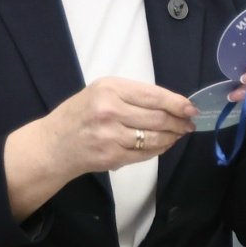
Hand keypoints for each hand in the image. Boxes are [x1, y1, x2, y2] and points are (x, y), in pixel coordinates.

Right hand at [5, 77, 196, 220]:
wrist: (54, 144)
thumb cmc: (80, 113)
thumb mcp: (101, 91)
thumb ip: (132, 94)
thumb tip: (171, 103)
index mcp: (109, 89)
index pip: (153, 96)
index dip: (177, 103)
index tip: (191, 108)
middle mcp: (110, 111)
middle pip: (158, 118)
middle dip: (179, 122)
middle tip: (189, 124)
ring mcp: (111, 136)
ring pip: (154, 138)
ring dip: (172, 137)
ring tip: (178, 134)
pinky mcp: (113, 157)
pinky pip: (145, 154)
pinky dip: (159, 149)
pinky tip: (163, 144)